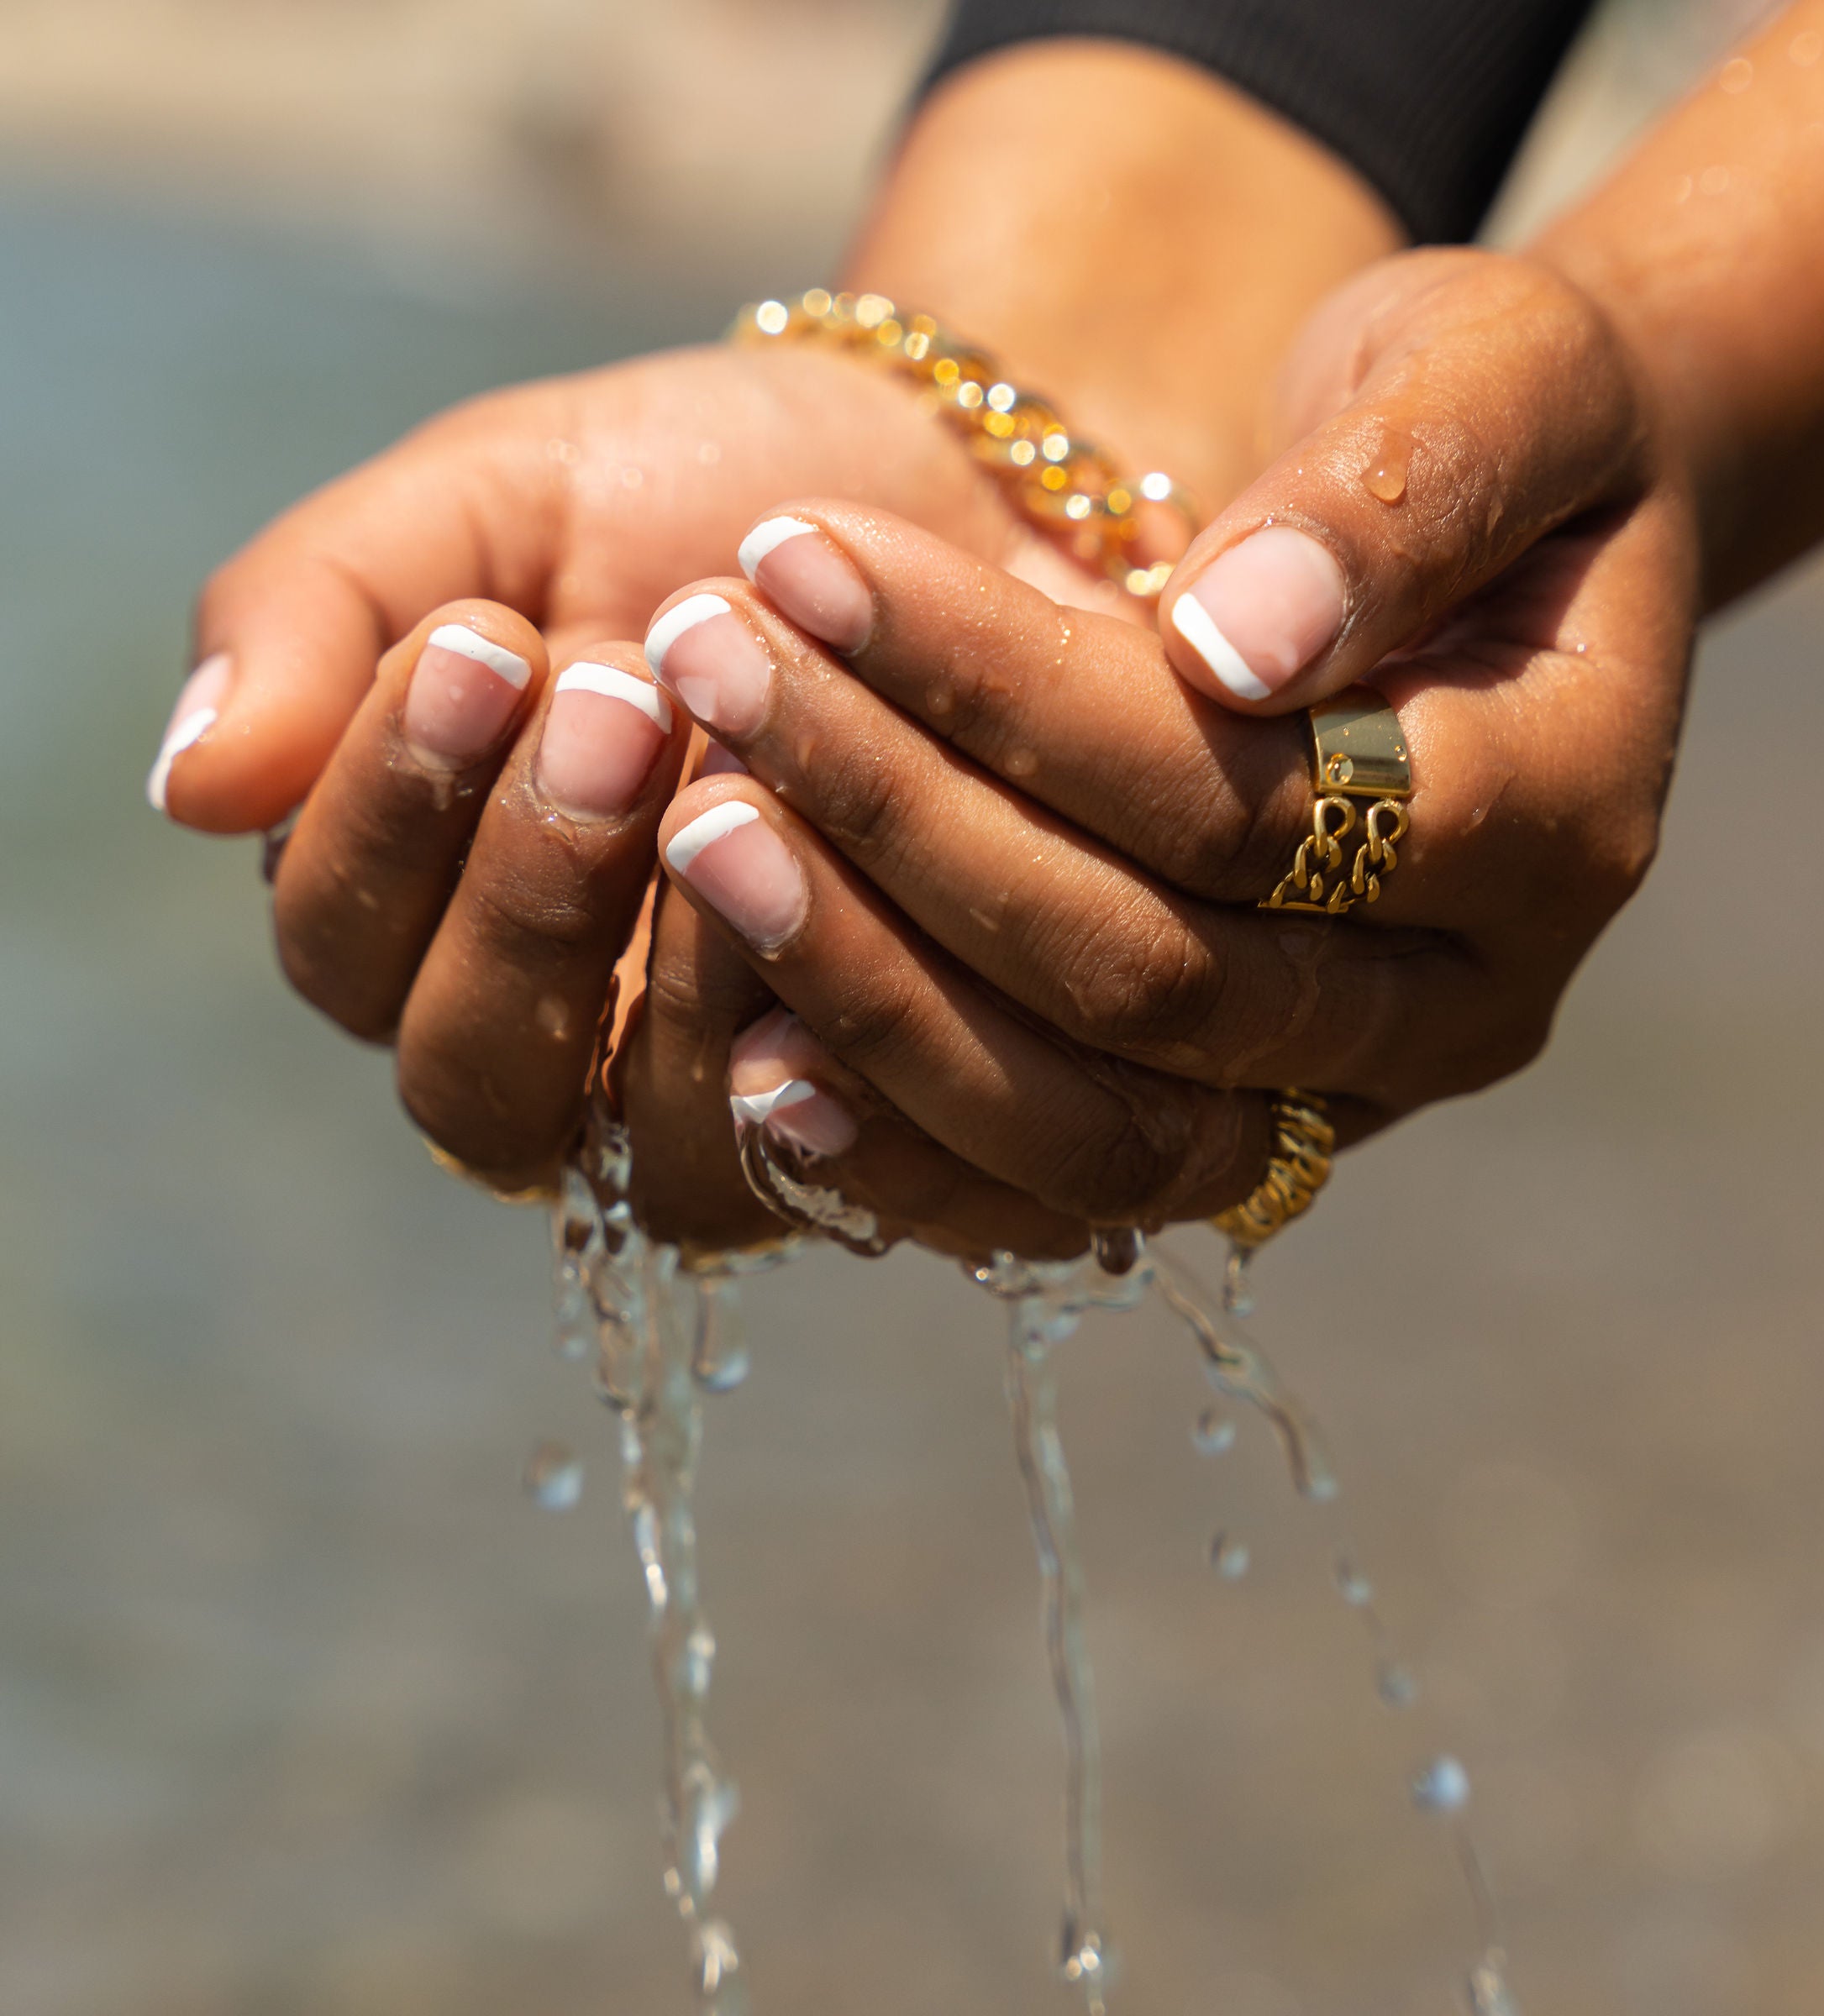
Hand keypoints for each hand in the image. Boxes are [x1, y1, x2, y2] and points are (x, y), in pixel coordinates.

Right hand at [185, 340, 1127, 1258]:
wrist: (961, 499)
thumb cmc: (705, 501)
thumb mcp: (493, 500)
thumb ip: (321, 613)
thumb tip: (191, 789)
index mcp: (428, 908)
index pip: (344, 952)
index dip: (390, 819)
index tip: (483, 645)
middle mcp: (562, 1041)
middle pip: (476, 1088)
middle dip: (530, 894)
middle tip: (619, 700)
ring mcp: (721, 1100)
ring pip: (647, 1158)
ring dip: (676, 973)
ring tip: (737, 775)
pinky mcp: (881, 1113)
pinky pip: (827, 1161)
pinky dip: (827, 1035)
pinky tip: (847, 884)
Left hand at [645, 248, 1694, 1204]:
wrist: (1522, 566)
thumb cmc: (1499, 437)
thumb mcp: (1498, 375)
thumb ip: (1400, 491)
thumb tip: (1239, 642)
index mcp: (1554, 822)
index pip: (1238, 797)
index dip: (1006, 691)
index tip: (800, 553)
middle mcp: (1462, 1008)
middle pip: (1148, 975)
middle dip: (902, 822)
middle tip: (712, 671)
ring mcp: (1354, 1099)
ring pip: (1099, 1125)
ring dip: (877, 992)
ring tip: (696, 832)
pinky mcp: (1249, 1135)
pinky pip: (1070, 1193)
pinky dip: (914, 1145)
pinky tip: (751, 1059)